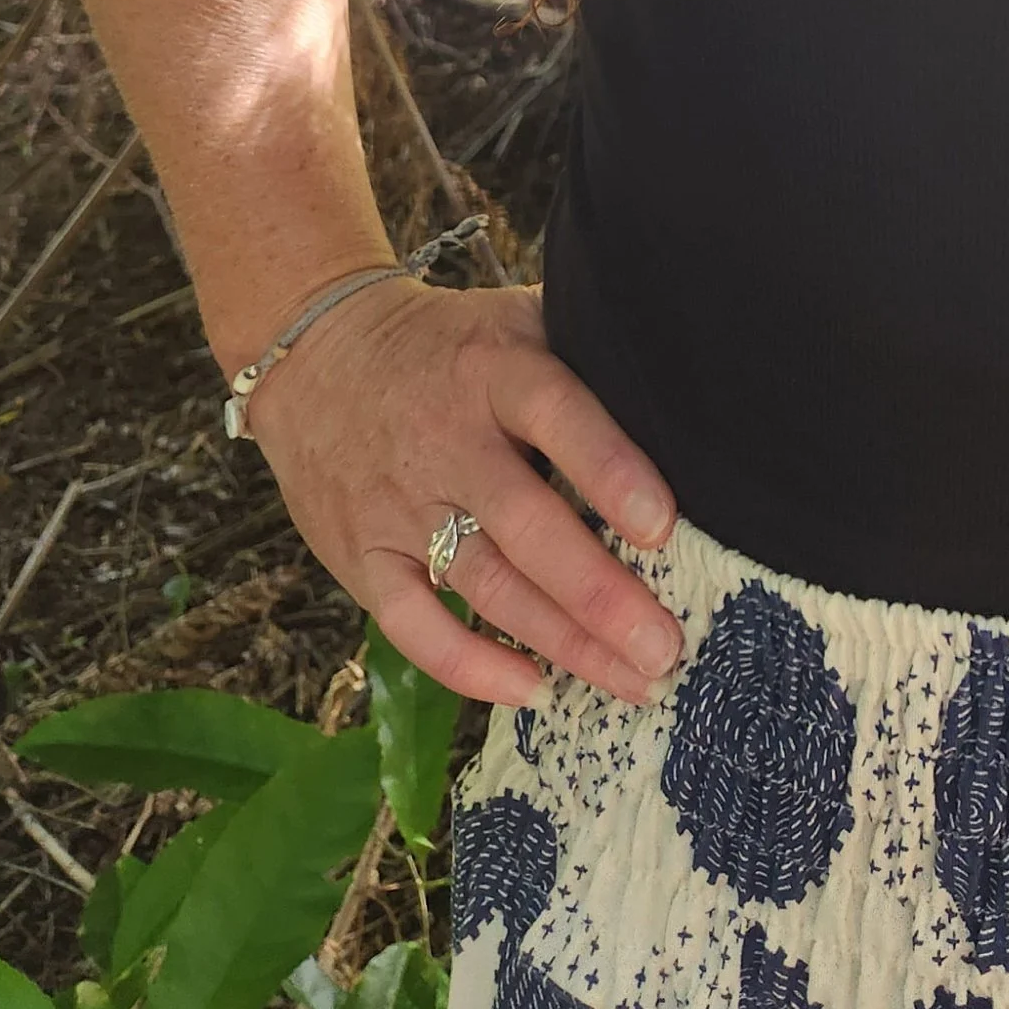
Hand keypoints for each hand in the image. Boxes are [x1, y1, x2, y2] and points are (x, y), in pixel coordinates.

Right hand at [242, 275, 682, 709]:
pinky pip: (412, 623)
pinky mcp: (361, 554)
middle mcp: (447, 438)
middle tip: (665, 648)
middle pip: (527, 524)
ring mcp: (400, 503)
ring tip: (634, 681)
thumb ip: (589, 350)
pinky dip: (470, 666)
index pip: (558, 416)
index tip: (664, 527)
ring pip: (486, 585)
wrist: (318, 353)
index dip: (610, 470)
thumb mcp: (517, 318)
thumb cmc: (452, 344)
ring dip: (562, 642)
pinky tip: (532, 690)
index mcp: (496, 369)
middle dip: (600, 595)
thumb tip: (690, 386)